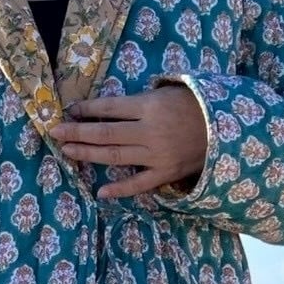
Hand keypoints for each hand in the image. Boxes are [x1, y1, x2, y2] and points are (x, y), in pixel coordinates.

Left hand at [49, 85, 206, 198]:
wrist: (228, 130)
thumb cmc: (198, 105)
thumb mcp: (171, 91)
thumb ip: (142, 99)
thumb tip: (113, 107)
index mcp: (150, 107)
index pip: (109, 108)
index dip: (87, 109)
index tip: (69, 110)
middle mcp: (149, 132)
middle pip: (105, 133)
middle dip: (77, 132)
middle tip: (55, 131)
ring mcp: (156, 155)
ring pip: (115, 157)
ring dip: (89, 154)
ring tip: (67, 151)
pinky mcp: (165, 173)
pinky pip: (139, 184)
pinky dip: (120, 189)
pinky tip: (101, 192)